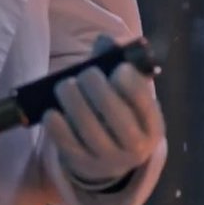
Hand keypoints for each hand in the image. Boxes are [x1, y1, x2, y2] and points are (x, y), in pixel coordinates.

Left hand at [44, 35, 164, 186]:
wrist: (110, 158)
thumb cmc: (119, 113)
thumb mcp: (127, 94)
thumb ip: (118, 63)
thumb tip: (104, 40)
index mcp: (152, 126)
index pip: (145, 102)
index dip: (131, 82)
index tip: (118, 70)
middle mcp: (133, 147)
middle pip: (115, 114)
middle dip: (97, 87)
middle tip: (86, 74)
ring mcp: (107, 159)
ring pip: (88, 128)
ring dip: (73, 100)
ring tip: (65, 85)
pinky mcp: (81, 163)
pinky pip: (66, 143)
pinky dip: (56, 125)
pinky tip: (51, 111)